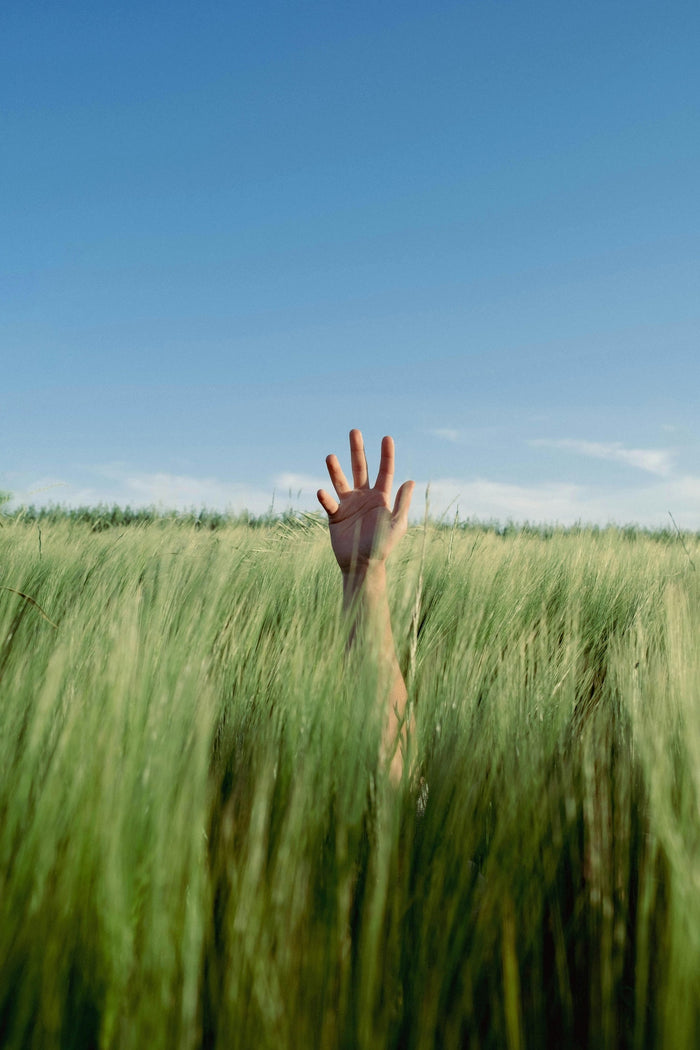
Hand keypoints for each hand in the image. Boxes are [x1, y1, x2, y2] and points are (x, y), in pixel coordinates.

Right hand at [317, 429, 413, 573]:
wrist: (363, 565)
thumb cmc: (383, 546)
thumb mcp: (397, 524)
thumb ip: (403, 502)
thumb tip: (410, 481)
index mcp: (381, 497)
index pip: (384, 471)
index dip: (386, 455)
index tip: (386, 438)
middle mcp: (364, 497)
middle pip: (360, 468)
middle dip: (357, 451)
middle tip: (355, 431)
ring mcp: (348, 504)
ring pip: (341, 481)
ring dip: (335, 469)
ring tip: (330, 457)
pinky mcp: (335, 515)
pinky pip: (329, 503)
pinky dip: (325, 498)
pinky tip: (322, 492)